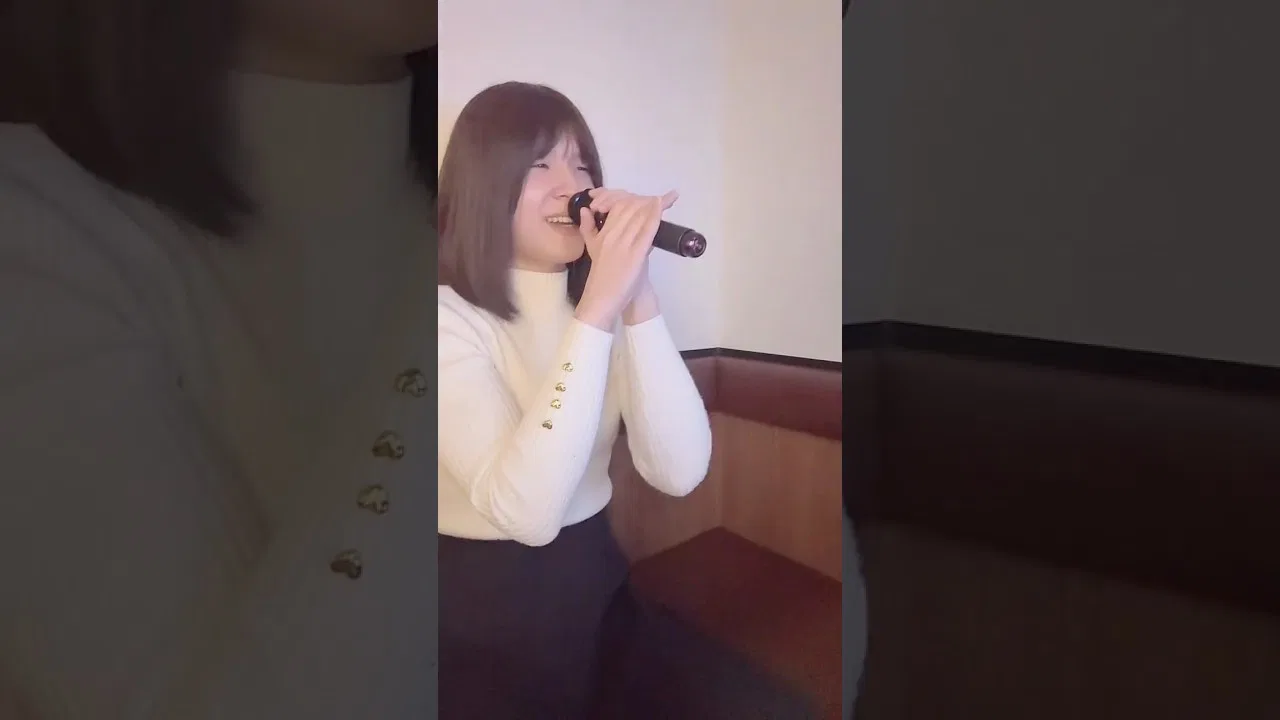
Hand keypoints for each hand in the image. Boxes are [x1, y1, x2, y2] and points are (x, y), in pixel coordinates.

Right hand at [573, 188, 677, 329]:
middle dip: (642, 199)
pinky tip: (663, 204)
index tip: (635, 196)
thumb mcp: (591, 248)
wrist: (603, 299)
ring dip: (652, 203)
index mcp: (603, 233)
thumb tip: (585, 210)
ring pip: (638, 213)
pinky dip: (656, 214)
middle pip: (628, 205)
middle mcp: (612, 235)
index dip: (626, 195)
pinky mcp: (636, 253)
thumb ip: (587, 227)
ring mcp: (624, 243)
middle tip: (655, 200)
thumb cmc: (602, 276)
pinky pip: (647, 228)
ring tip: (666, 198)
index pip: (614, 203)